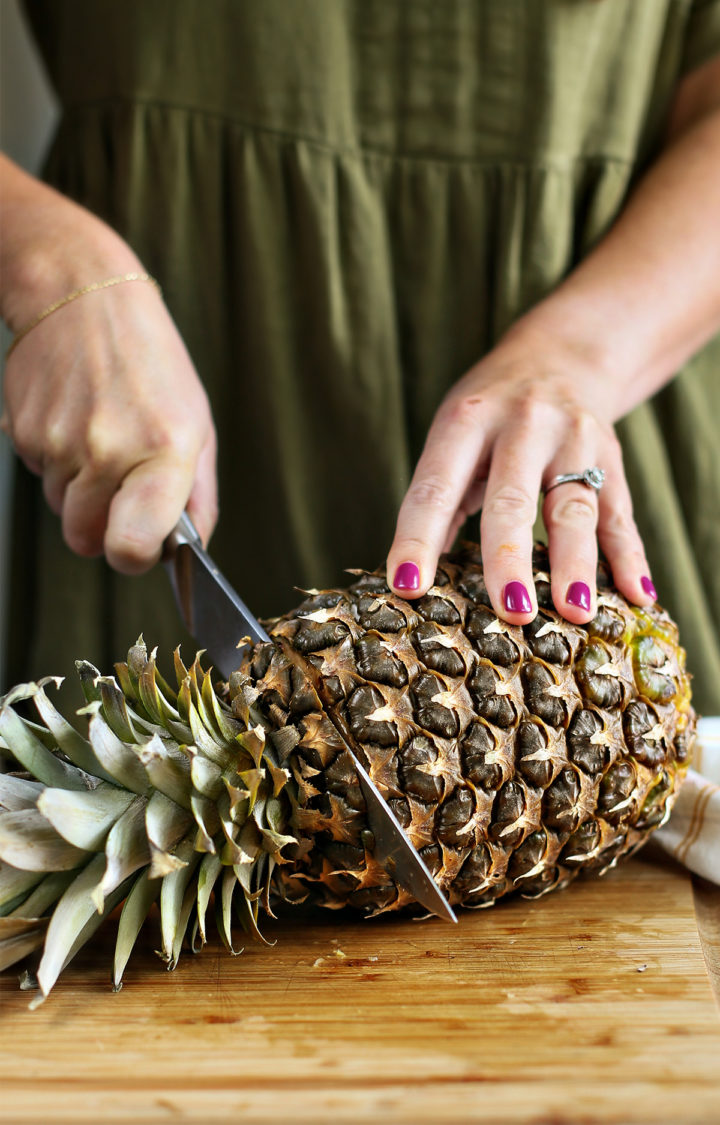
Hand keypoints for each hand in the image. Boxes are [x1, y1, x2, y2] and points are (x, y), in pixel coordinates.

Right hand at [0, 161, 216, 573]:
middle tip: (123, 488)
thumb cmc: (150, 360)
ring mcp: (60, 443)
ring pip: (64, 511)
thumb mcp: (197, 422)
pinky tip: (76, 422)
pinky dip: (58, 463)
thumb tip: (193, 548)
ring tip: (102, 440)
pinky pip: (42, 477)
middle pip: (89, 540)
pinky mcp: (25, 434)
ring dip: (82, 492)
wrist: (82, 295)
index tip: (143, 545)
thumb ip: (199, 494)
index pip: (132, 547)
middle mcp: (108, 451)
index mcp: (163, 451)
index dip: (135, 557)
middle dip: (105, 528)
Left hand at [386, 330, 655, 624]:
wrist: (560, 353)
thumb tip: (415, 576)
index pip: (435, 488)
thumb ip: (441, 498)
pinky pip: (620, 512)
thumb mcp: (453, 435)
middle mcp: (521, 425)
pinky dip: (630, 556)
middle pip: (512, 499)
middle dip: (508, 558)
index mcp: (466, 422)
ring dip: (575, 563)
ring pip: (573, 508)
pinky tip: (636, 594)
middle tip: (511, 611)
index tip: (407, 587)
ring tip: (575, 611)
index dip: (418, 539)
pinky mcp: (611, 456)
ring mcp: (572, 439)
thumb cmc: (489, 411)